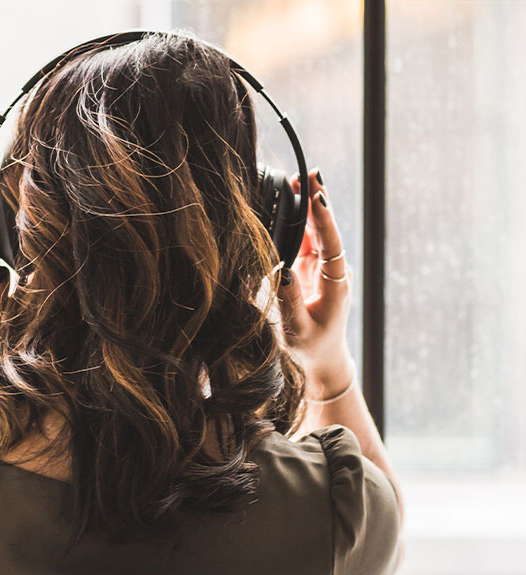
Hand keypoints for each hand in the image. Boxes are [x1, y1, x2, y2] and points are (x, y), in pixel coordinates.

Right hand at [278, 168, 354, 398]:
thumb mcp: (297, 329)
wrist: (324, 358)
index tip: (318, 198)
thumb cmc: (310, 347)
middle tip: (310, 173)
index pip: (331, 244)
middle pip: (326, 229)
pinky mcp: (312, 268)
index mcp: (336, 283)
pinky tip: (292, 200)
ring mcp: (324, 267)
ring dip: (309, 205)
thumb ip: (289, 300)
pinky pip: (307, 239)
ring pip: (317, 230)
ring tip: (300, 179)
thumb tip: (280, 270)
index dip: (324, 220)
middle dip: (318, 201)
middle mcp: (334, 270)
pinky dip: (300, 219)